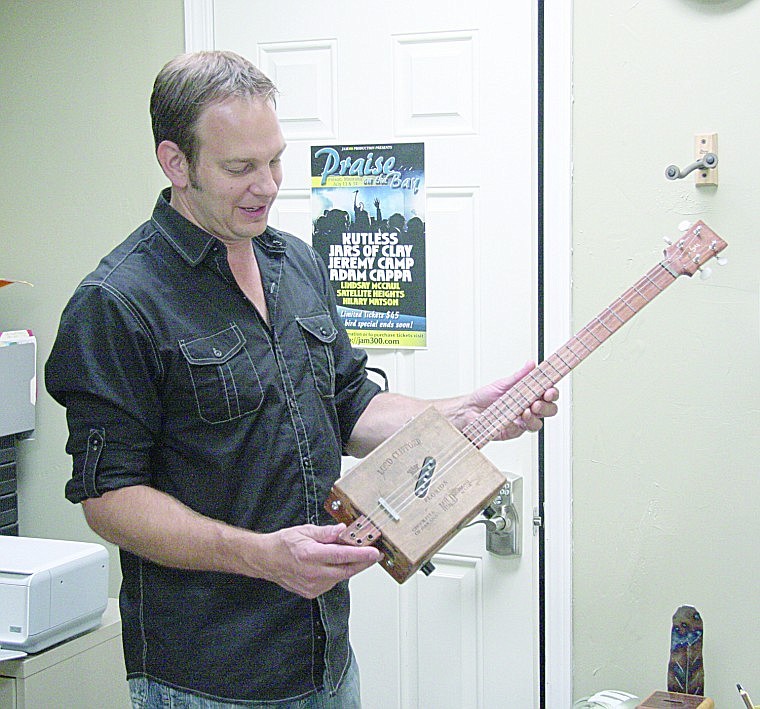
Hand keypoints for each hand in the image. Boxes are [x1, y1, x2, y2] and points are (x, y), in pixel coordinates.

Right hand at [254, 523, 381, 598]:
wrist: (266, 560)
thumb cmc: (283, 544)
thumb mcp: (304, 531)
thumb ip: (326, 532)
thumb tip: (343, 530)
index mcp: (310, 555)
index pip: (342, 555)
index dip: (360, 554)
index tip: (374, 552)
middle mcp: (312, 573)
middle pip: (346, 570)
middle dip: (363, 563)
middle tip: (374, 555)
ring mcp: (312, 585)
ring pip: (340, 578)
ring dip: (350, 567)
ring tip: (355, 556)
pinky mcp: (311, 592)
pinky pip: (331, 582)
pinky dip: (338, 573)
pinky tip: (336, 565)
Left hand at [461, 361, 558, 439]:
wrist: (469, 409)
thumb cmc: (485, 397)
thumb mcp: (504, 383)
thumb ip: (520, 376)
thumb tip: (531, 364)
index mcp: (528, 395)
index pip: (548, 394)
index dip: (552, 392)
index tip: (549, 390)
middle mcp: (528, 408)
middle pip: (549, 409)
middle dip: (547, 406)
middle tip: (539, 401)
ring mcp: (522, 421)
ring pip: (539, 422)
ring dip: (536, 416)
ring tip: (528, 410)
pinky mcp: (514, 431)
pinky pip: (523, 430)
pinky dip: (523, 423)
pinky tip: (518, 418)